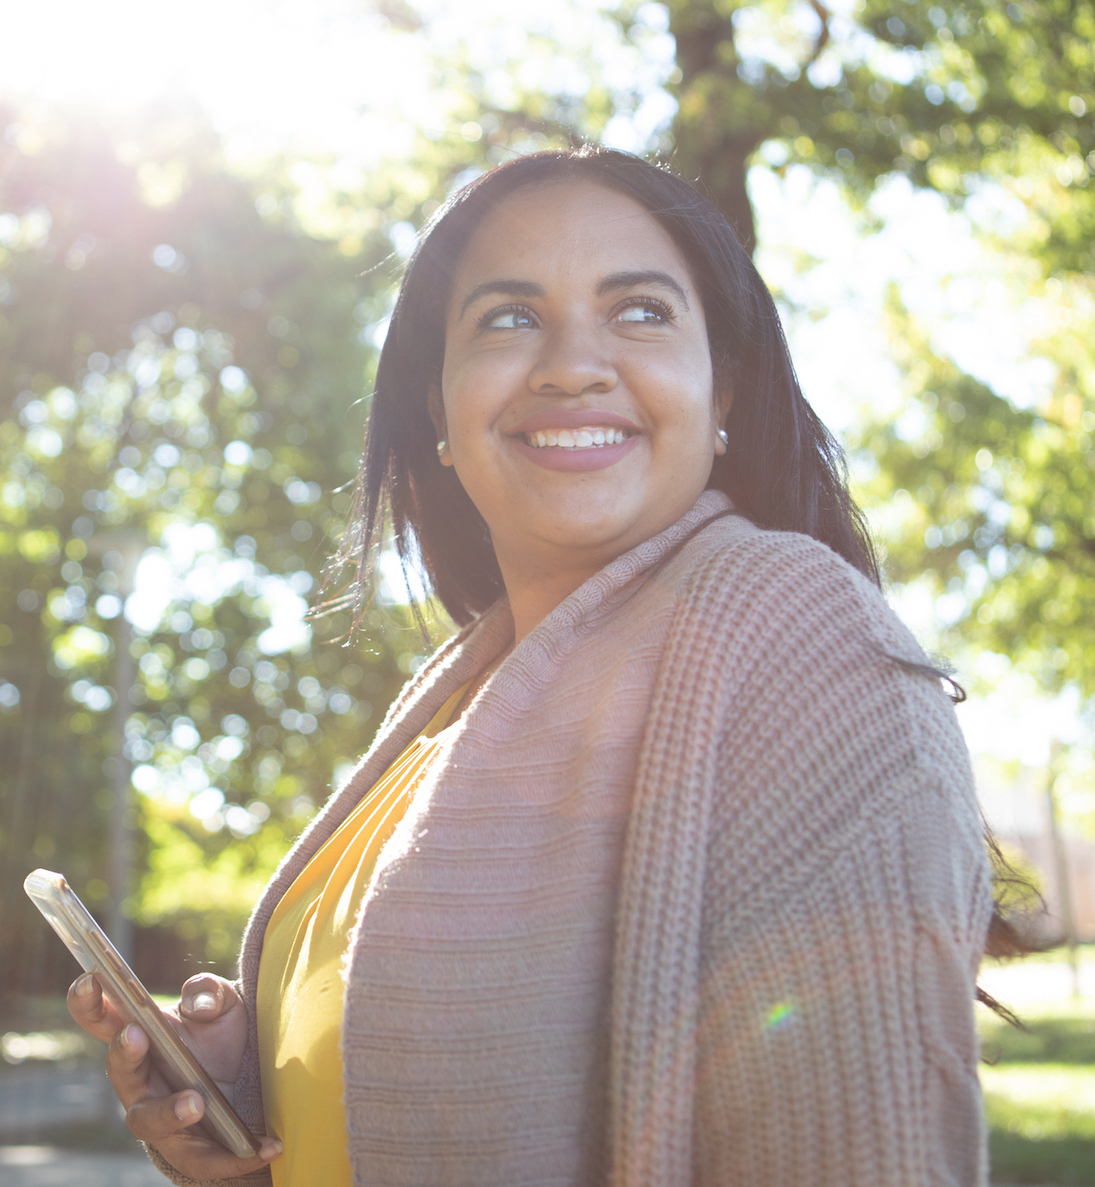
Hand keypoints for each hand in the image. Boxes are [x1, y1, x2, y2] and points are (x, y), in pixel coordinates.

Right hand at [68, 971, 281, 1178]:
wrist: (250, 1080)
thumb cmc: (222, 1035)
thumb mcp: (225, 1003)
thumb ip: (209, 992)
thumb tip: (199, 1006)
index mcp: (141, 1037)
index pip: (104, 1019)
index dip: (89, 1001)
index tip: (90, 979)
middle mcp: (141, 1080)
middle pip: (120, 1071)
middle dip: (124, 1053)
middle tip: (136, 1034)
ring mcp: (159, 1117)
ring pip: (148, 1121)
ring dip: (169, 1112)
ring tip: (197, 1102)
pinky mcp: (189, 1151)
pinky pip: (204, 1160)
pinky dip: (234, 1157)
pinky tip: (268, 1146)